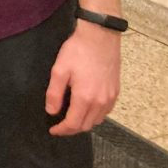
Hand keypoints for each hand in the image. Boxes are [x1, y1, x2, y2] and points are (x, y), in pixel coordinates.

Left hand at [45, 19, 120, 134]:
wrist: (100, 37)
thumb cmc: (77, 51)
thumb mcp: (59, 70)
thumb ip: (54, 93)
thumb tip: (51, 111)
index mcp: (85, 98)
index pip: (73, 124)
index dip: (62, 130)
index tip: (52, 130)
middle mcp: (100, 102)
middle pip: (86, 125)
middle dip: (72, 129)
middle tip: (60, 125)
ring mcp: (110, 97)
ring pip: (97, 120)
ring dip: (84, 122)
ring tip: (71, 116)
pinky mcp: (116, 91)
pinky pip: (105, 111)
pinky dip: (95, 115)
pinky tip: (86, 107)